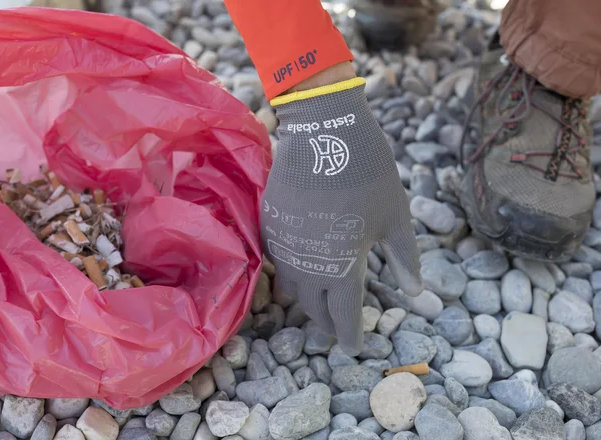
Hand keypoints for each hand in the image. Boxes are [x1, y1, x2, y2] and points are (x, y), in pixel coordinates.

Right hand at [262, 73, 422, 355]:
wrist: (323, 131)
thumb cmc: (368, 174)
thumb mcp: (395, 217)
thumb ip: (404, 258)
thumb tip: (415, 293)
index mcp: (342, 268)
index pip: (344, 315)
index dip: (350, 334)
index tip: (353, 346)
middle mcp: (308, 266)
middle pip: (314, 309)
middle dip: (327, 322)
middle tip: (338, 327)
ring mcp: (284, 247)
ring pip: (292, 289)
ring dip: (307, 300)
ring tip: (320, 301)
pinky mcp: (270, 227)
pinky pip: (279, 262)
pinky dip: (292, 273)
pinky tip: (302, 267)